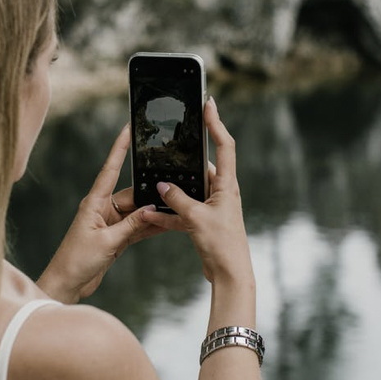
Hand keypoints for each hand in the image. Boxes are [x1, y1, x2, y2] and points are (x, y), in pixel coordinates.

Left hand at [37, 125, 165, 302]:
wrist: (67, 284)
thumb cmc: (77, 261)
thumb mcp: (108, 242)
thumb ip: (132, 225)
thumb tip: (152, 210)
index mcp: (94, 202)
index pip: (110, 168)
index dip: (119, 147)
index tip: (128, 128)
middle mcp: (102, 209)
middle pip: (132, 195)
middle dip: (151, 194)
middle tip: (172, 190)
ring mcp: (110, 223)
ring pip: (137, 212)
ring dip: (153, 213)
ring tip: (175, 208)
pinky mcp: (115, 237)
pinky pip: (137, 227)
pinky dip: (150, 227)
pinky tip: (166, 224)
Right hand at [140, 97, 252, 284]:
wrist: (229, 275)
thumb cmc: (222, 244)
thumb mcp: (196, 218)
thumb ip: (178, 199)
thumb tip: (163, 185)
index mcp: (227, 186)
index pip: (224, 146)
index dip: (216, 123)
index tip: (208, 104)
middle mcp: (221, 193)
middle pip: (201, 168)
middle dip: (183, 161)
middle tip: (169, 145)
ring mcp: (212, 208)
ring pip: (187, 192)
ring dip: (170, 193)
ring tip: (152, 186)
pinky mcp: (203, 223)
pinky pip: (181, 212)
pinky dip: (168, 214)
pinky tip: (150, 214)